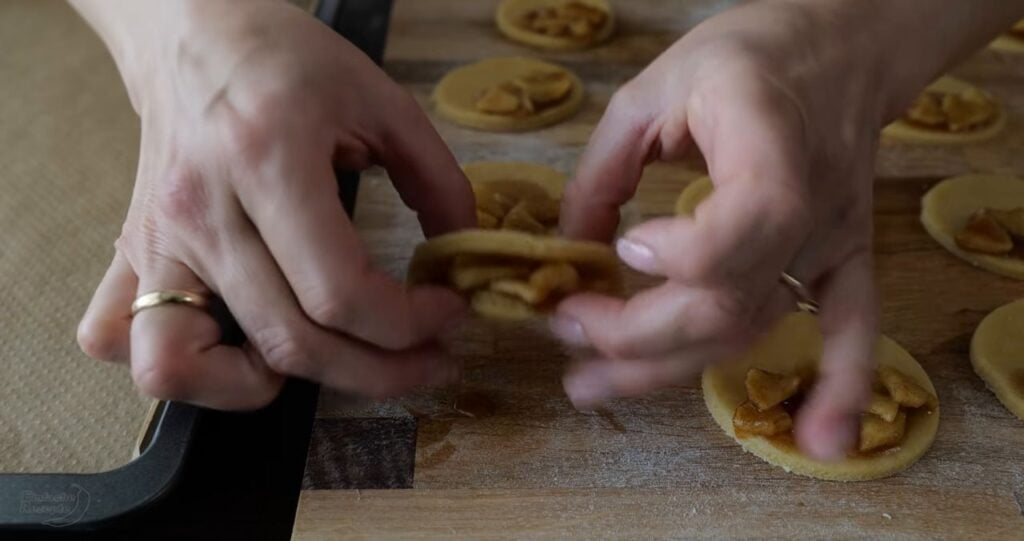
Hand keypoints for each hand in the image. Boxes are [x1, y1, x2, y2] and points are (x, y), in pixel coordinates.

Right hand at [74, 0, 474, 408]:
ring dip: (266, 388)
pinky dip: (186, 370)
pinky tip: (243, 346)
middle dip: (380, 371)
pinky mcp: (131, 253)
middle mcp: (200, 210)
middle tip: (430, 356)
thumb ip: (438, 178)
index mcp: (267, 158)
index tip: (448, 310)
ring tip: (323, 357)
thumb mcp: (383, 100)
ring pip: (182, 366)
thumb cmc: (285, 60)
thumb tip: (464, 250)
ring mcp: (155, 239)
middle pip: (289, 342)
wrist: (192, 33)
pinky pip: (123, 343)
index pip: (339, 291)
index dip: (410, 323)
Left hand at [553, 1, 886, 459]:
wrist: (841, 47)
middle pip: (727, 303)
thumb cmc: (744, 56)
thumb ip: (604, 169)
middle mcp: (810, 206)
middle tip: (564, 331)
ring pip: (752, 328)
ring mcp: (834, 240)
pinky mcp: (845, 257)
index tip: (622, 249)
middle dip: (633, 335)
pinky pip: (853, 329)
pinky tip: (822, 443)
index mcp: (767, 146)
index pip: (738, 231)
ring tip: (590, 385)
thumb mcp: (652, 89)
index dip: (674, 258)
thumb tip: (569, 249)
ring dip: (670, 369)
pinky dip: (839, 387)